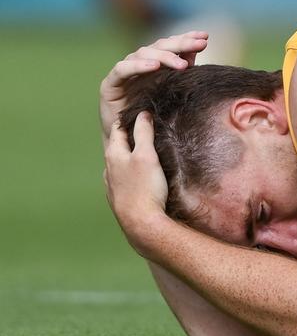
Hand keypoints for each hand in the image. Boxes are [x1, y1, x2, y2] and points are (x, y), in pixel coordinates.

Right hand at [99, 31, 208, 147]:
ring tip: (182, 65)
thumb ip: (181, 73)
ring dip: (164, 57)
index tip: (205, 37)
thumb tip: (196, 52)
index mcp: (155, 64)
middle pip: (159, 46)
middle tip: (200, 44)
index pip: (171, 45)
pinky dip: (138, 65)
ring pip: (142, 54)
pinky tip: (153, 66)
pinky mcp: (109, 84)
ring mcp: (124, 72)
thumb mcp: (172, 94)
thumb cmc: (154, 119)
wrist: (128, 142)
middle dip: (181, 44)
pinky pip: (122, 70)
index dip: (186, 39)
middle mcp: (139, 64)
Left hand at [104, 112, 170, 247]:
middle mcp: (109, 167)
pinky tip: (138, 177)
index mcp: (114, 154)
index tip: (139, 112)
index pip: (118, 129)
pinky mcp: (118, 197)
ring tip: (142, 152)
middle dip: (129, 136)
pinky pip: (122, 179)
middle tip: (143, 129)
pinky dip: (129, 172)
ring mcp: (112, 184)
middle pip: (117, 146)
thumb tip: (142, 115)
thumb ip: (143, 134)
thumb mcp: (147, 156)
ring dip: (129, 155)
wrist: (141, 223)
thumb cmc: (145, 187)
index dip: (129, 119)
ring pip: (119, 163)